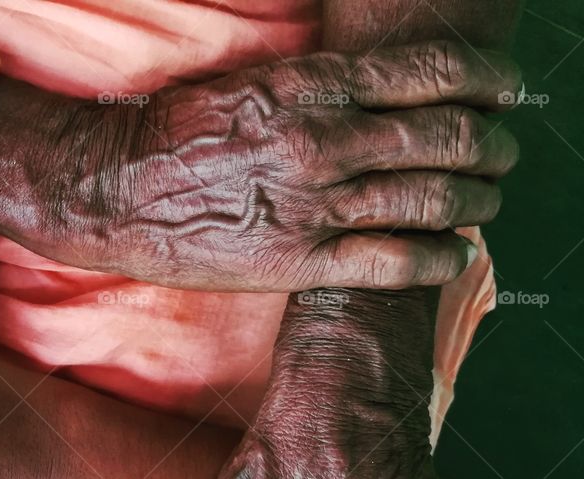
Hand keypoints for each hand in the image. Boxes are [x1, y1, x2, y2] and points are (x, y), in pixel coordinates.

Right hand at [75, 41, 519, 290]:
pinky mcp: (297, 262)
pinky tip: (456, 257)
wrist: (113, 188)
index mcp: (314, 87)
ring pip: (431, 201)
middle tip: (503, 156)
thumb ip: (320, 88)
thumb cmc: (175, 132)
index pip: (432, 76)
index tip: (506, 93)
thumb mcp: (252, 84)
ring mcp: (314, 204)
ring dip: (477, 203)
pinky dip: (439, 259)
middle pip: (447, 139)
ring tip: (487, 205)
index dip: (487, 83)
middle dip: (493, 147)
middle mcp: (326, 140)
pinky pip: (393, 263)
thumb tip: (375, 94)